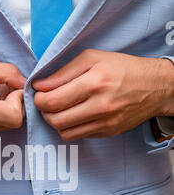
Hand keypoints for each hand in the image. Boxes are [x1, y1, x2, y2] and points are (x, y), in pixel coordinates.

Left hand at [33, 49, 173, 140]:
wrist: (156, 86)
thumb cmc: (123, 68)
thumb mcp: (93, 58)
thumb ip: (63, 72)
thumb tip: (39, 85)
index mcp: (94, 83)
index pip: (53, 101)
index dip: (38, 99)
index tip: (38, 94)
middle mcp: (99, 106)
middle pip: (55, 119)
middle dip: (44, 112)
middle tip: (46, 102)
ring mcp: (104, 122)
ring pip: (64, 132)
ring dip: (55, 122)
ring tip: (59, 109)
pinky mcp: (108, 133)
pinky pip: (78, 136)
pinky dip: (70, 128)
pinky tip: (73, 116)